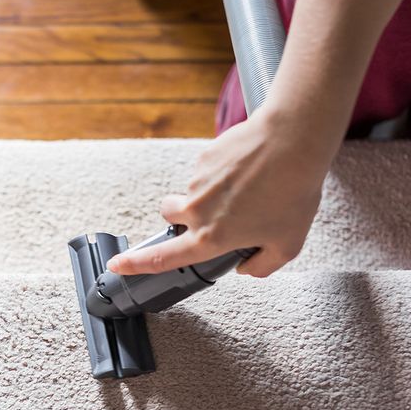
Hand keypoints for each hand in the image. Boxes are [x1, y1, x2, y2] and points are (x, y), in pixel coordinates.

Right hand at [106, 108, 328, 277]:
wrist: (292, 141)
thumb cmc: (293, 193)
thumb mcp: (287, 244)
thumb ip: (263, 266)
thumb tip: (246, 268)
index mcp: (211, 238)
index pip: (162, 258)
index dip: (136, 264)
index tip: (117, 265)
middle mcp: (196, 211)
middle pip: (169, 216)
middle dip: (181, 217)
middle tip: (213, 214)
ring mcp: (197, 182)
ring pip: (191, 193)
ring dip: (210, 194)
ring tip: (250, 188)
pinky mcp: (204, 158)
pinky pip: (205, 171)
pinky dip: (222, 174)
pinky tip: (249, 171)